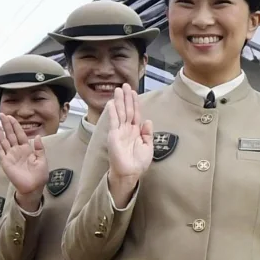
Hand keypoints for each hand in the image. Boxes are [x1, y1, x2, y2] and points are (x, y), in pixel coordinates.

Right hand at [0, 115, 47, 206]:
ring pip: (4, 140)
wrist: (33, 187)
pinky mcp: (5, 162)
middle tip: (0, 114)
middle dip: (5, 125)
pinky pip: (0, 150)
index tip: (10, 117)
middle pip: (10, 134)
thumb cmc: (39, 176)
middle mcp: (17, 150)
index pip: (20, 134)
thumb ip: (39, 148)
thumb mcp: (42, 160)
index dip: (15, 125)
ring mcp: (10, 155)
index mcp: (27, 149)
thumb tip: (37, 136)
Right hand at [102, 85, 151, 205]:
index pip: (135, 113)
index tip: (133, 92)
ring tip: (118, 90)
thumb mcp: (148, 146)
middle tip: (125, 85)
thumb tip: (148, 121)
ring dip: (119, 101)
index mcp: (136, 131)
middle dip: (126, 98)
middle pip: (127, 110)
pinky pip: (113, 122)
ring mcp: (119, 131)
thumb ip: (148, 134)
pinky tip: (111, 103)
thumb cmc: (138, 162)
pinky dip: (112, 112)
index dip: (134, 102)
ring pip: (120, 113)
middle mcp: (127, 129)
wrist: (130, 173)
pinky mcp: (113, 136)